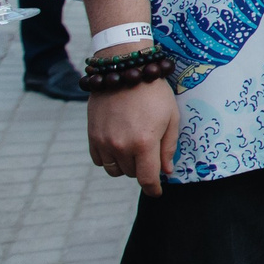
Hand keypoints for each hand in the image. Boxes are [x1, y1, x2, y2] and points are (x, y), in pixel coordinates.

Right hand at [88, 77, 179, 195]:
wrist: (125, 71)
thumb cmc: (154, 93)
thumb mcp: (171, 118)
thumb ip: (168, 147)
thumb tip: (166, 171)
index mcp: (144, 143)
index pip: (147, 178)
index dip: (153, 189)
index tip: (156, 192)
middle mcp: (121, 146)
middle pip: (131, 173)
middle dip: (142, 169)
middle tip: (149, 153)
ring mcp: (104, 142)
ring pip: (114, 169)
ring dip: (125, 165)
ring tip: (134, 149)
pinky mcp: (92, 135)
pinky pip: (99, 160)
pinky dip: (109, 158)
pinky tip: (118, 146)